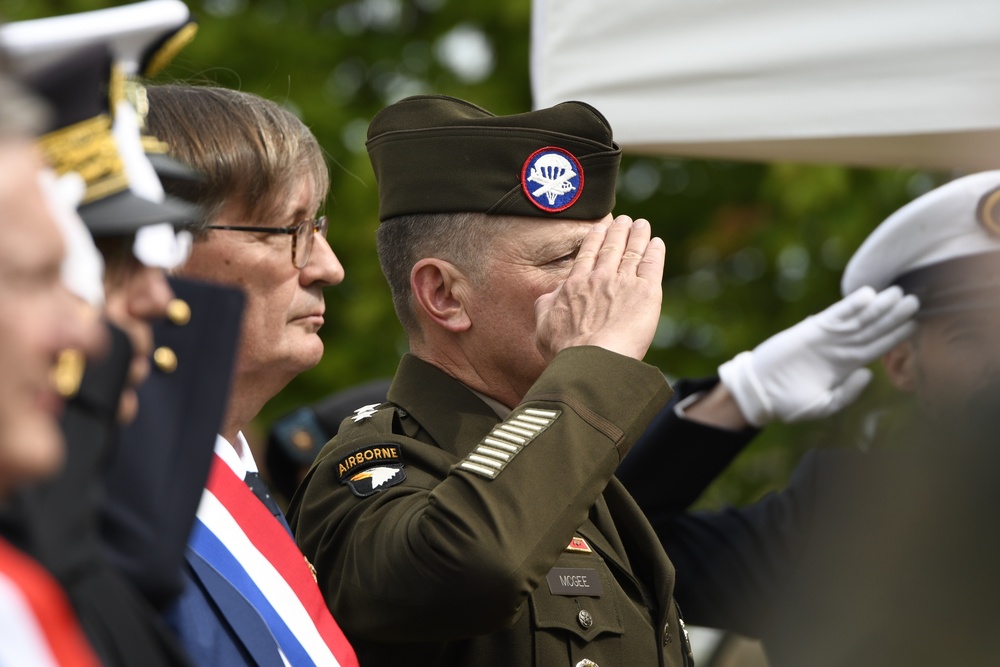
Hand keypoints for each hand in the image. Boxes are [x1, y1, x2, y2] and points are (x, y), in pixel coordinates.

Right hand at [535, 215, 664, 361]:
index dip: (595, 238)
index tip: (600, 228)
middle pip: (611, 247)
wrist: (592, 360)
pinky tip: (656, 243)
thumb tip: (551, 296)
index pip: (587, 254)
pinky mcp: (647, 292)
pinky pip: (652, 265)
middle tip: (623, 220)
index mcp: (575, 284)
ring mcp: (624, 282)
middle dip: (618, 231)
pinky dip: (655, 252)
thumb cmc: (565, 350)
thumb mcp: (543, 325)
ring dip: (638, 235)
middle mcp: (600, 277)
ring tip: (641, 225)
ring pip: (633, 251)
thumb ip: (546, 305)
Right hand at [718, 285, 918, 425]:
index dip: (896, 336)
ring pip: (859, 319)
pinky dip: (851, 305)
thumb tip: (868, 374)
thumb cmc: (789, 404)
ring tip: (898, 294)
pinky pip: (835, 315)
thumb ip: (847, 393)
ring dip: (878, 307)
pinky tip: (868, 294)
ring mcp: (826, 338)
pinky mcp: (811, 330)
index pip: (877, 348)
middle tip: (915, 301)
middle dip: (893, 316)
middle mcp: (840, 349)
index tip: (915, 324)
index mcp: (846, 367)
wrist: (760, 393)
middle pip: (872, 329)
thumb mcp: (823, 406)